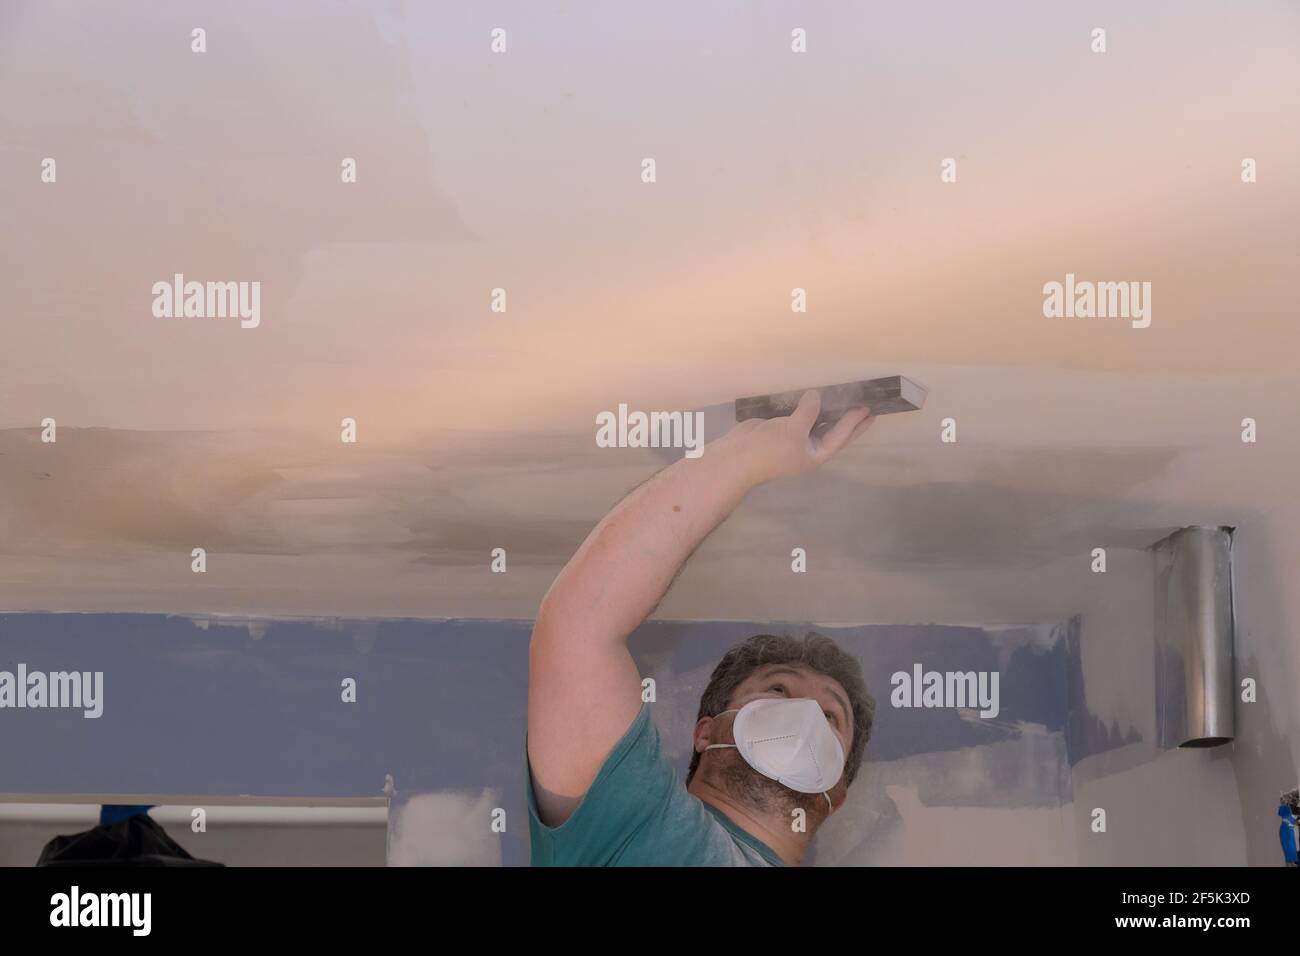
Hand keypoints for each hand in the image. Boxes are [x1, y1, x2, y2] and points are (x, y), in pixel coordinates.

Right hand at [723, 389, 873, 484]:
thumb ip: (809, 412)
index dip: (855, 423)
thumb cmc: (769, 450)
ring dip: (829, 409)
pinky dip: (807, 403)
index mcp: (816, 453)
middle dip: (849, 419)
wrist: (738, 456)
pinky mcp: (781, 426)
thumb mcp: (793, 431)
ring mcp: (794, 436)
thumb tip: (816, 395)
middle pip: (834, 430)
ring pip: (817, 420)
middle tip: (867, 405)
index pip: (841, 436)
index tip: (870, 409)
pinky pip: (800, 413)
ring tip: (845, 395)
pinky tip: (815, 392)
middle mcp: (808, 445)